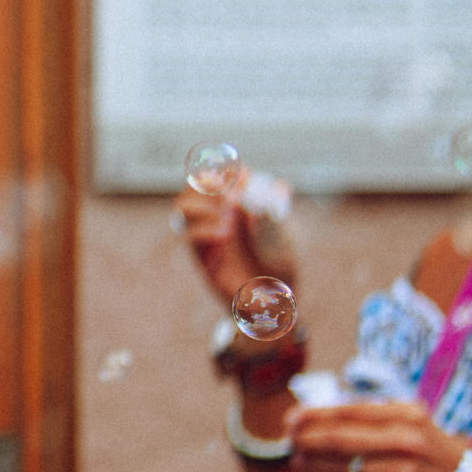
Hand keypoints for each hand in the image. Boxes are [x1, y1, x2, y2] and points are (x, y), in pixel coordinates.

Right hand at [175, 182, 296, 308]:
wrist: (275, 301)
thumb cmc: (282, 265)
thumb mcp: (288, 236)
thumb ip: (278, 212)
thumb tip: (279, 185)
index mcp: (236, 204)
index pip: (221, 176)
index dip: (227, 169)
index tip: (244, 173)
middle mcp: (217, 216)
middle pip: (194, 185)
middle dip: (208, 183)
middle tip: (230, 193)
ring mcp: (207, 234)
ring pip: (183, 207)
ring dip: (202, 206)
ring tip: (228, 216)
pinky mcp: (202, 256)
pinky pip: (189, 236)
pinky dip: (203, 229)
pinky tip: (224, 234)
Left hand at [292, 401, 464, 471]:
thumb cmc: (425, 444)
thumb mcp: (405, 418)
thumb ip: (365, 414)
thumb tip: (314, 415)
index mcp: (405, 415)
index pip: (348, 412)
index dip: (313, 416)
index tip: (290, 419)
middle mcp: (407, 442)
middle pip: (341, 440)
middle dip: (307, 440)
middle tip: (287, 440)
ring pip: (345, 469)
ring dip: (314, 465)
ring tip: (296, 459)